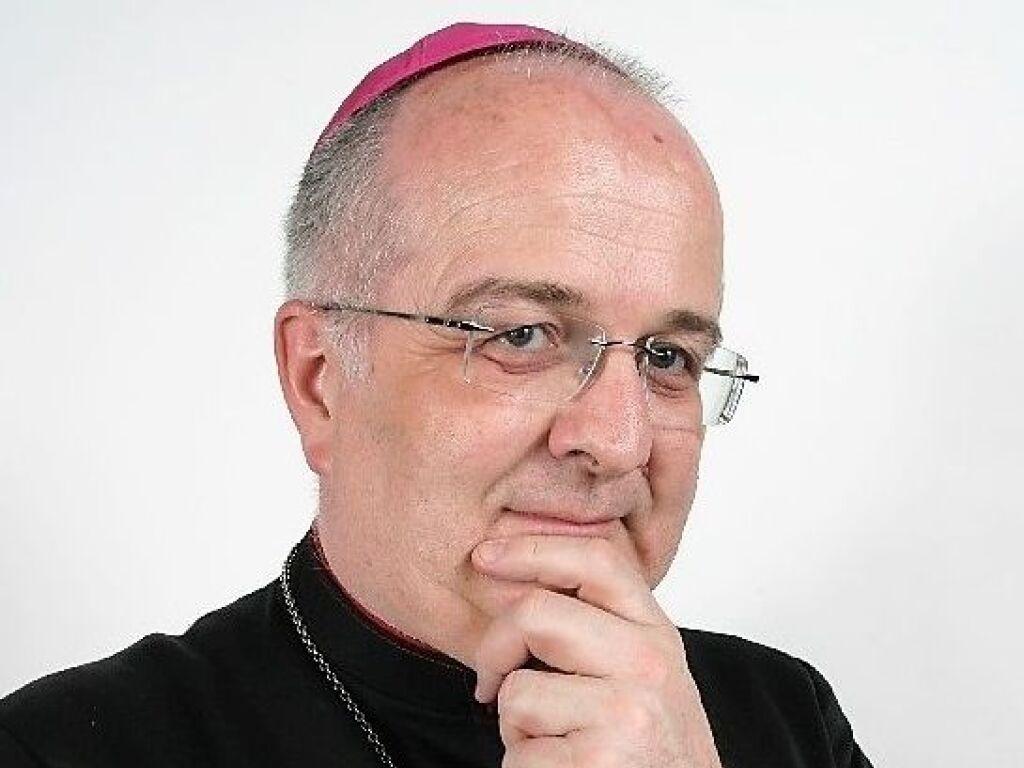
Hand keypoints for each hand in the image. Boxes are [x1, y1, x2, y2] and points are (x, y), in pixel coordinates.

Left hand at [471, 535, 722, 767]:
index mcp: (657, 635)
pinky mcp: (597, 762)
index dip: (530, 548)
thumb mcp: (644, 675)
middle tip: (491, 681)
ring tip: (555, 744)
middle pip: (534, 614)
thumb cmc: (652, 753)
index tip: (486, 556)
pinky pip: (517, 754)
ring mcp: (625, 714)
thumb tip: (515, 580)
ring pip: (516, 692)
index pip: (595, 560)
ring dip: (515, 727)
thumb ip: (600, 627)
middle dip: (494, 650)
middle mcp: (648, 665)